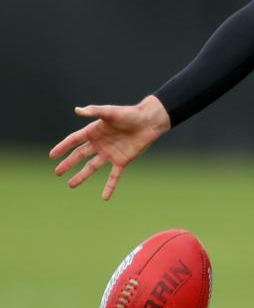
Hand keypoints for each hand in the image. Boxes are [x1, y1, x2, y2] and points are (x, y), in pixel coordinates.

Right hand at [49, 95, 170, 199]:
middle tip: (57, 172)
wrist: (148, 122)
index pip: (74, 141)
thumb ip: (95, 111)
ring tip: (71, 185)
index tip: (52, 155)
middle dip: (68, 164)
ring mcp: (110, 153)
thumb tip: (77, 110)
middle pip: (80, 155)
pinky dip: (109, 187)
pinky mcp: (122, 161)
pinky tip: (104, 198)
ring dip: (82, 176)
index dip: (63, 147)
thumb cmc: (129, 114)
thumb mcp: (110, 112)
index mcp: (94, 131)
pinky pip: (114, 176)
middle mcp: (100, 143)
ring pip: (92, 167)